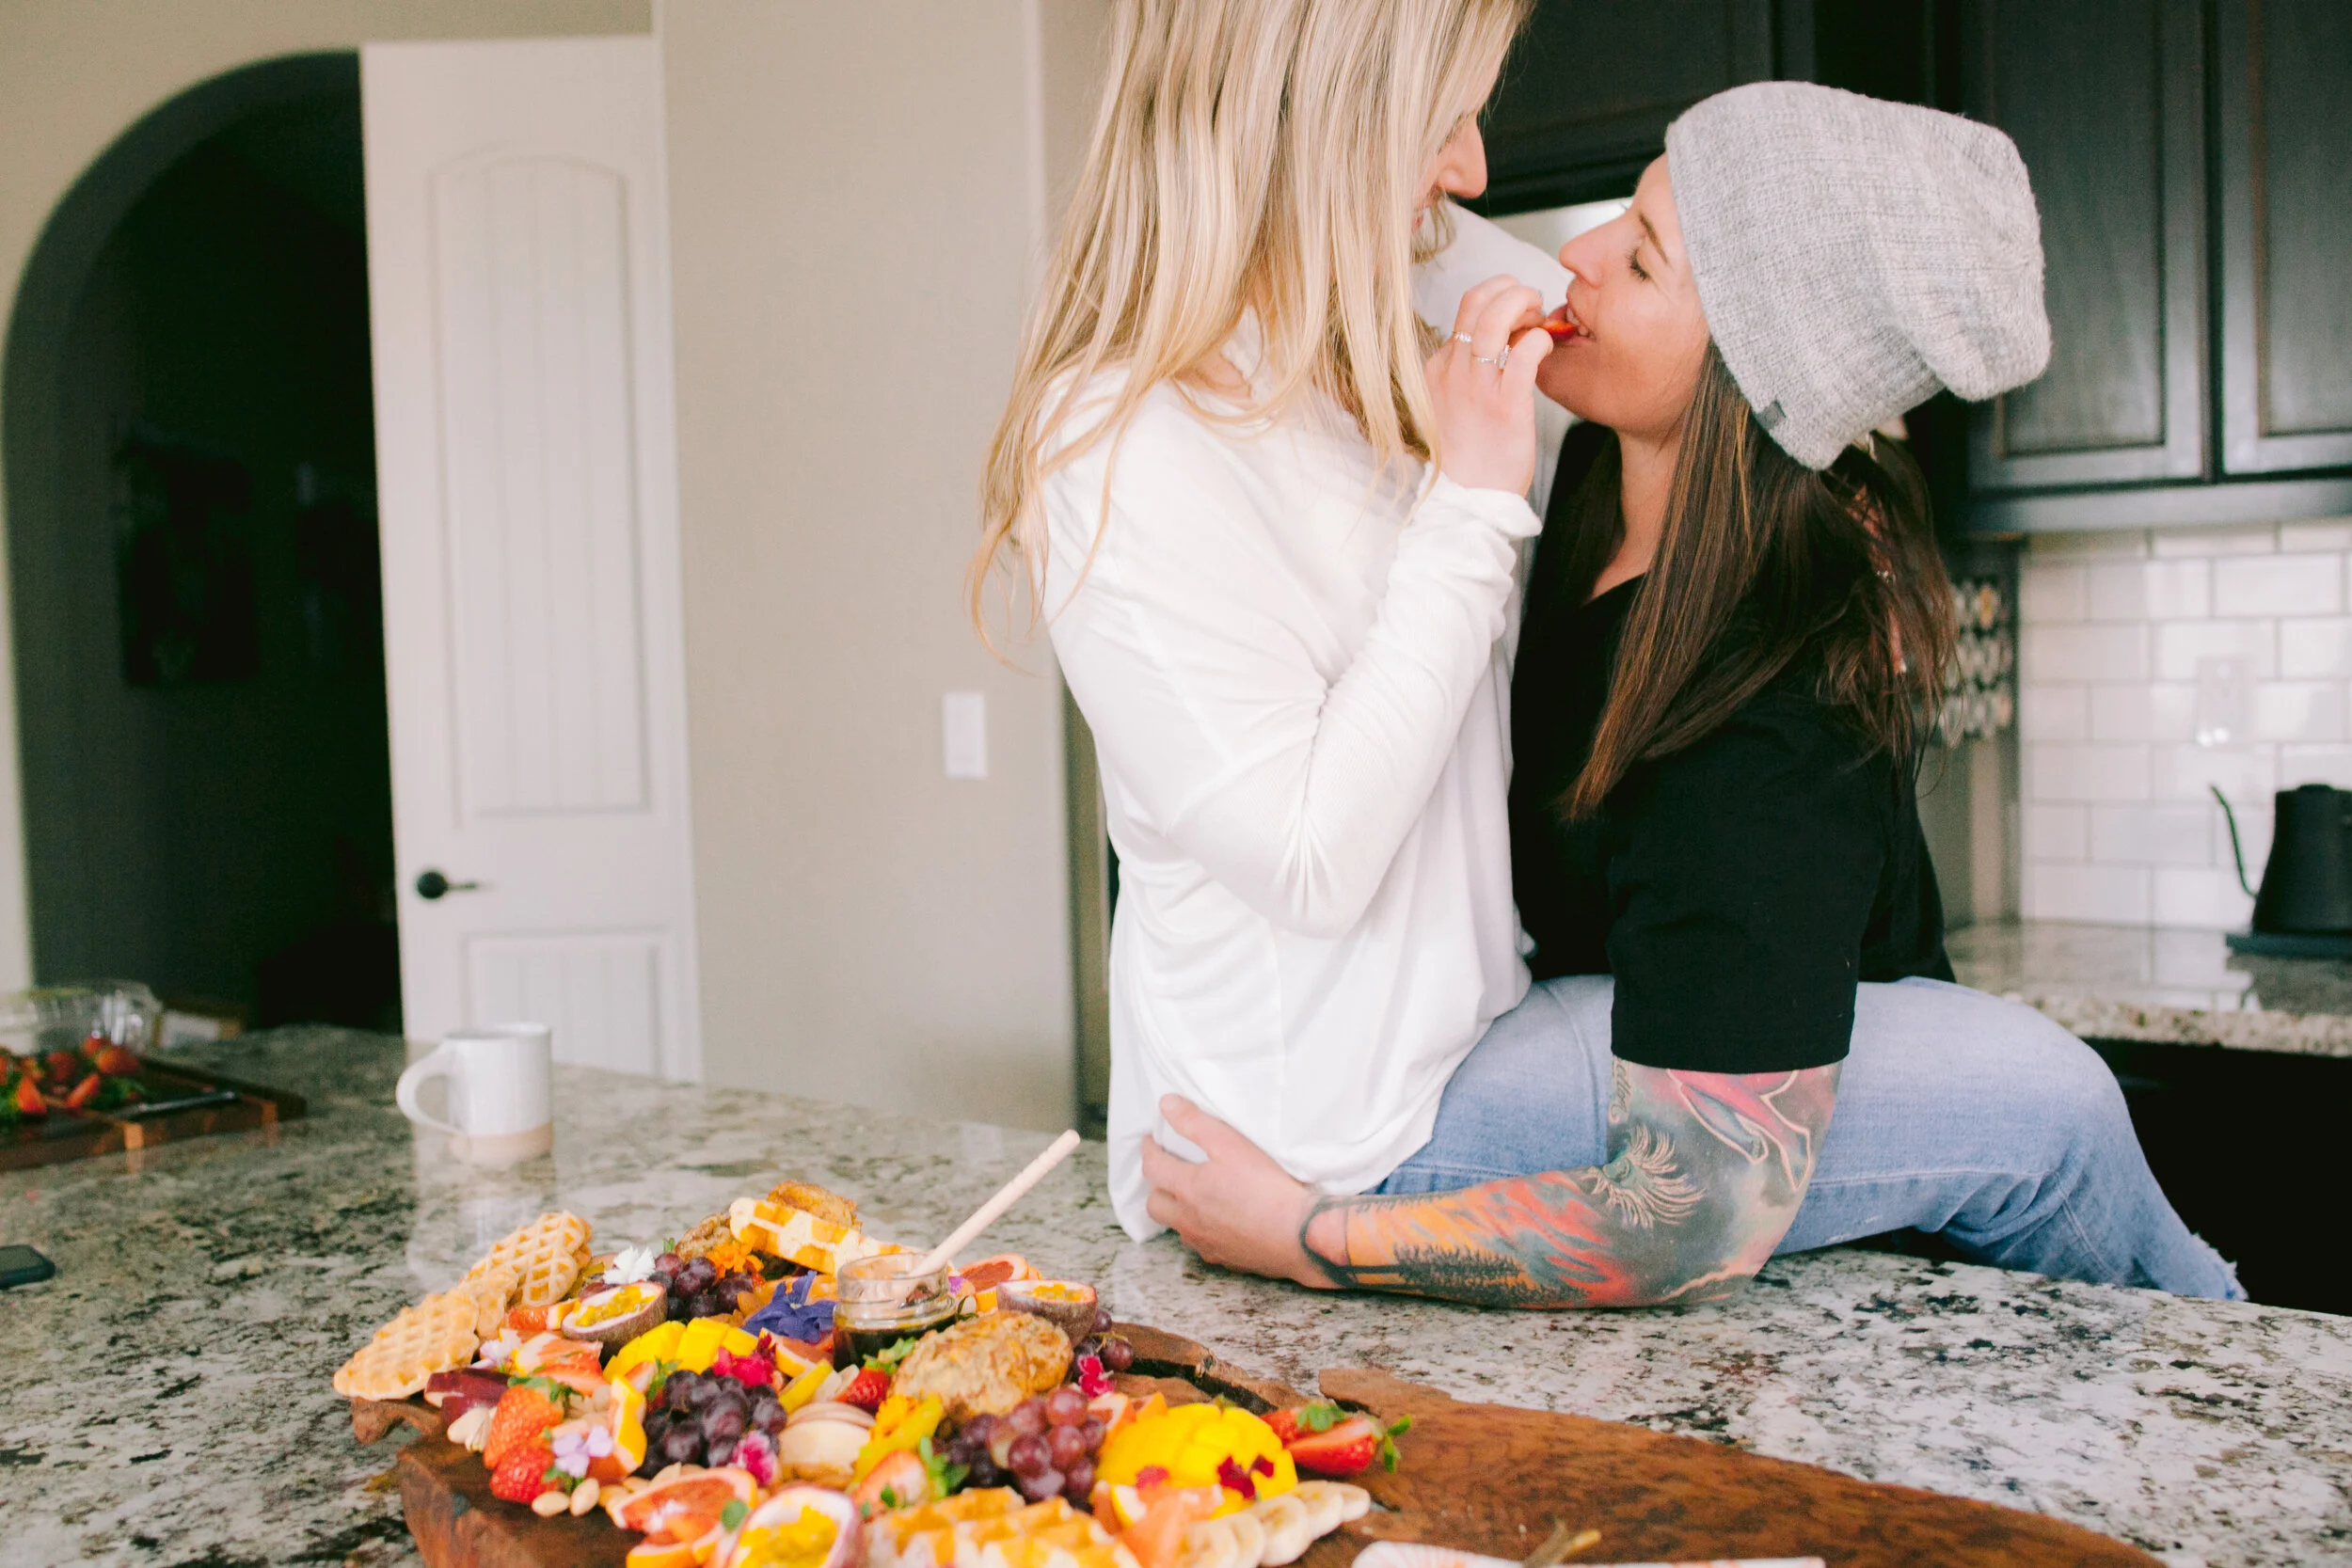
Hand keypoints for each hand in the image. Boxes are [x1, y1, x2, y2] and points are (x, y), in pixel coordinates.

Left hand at [1141, 1095, 1335, 1289]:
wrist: (1298, 1234)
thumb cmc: (1267, 1187)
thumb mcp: (1230, 1144)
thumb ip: (1195, 1123)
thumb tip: (1166, 1104)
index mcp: (1187, 1189)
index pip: (1153, 1167)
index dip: (1149, 1150)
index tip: (1150, 1140)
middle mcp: (1189, 1220)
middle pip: (1155, 1204)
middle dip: (1155, 1185)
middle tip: (1166, 1170)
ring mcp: (1205, 1243)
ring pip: (1177, 1227)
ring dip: (1175, 1210)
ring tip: (1189, 1196)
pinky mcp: (1225, 1259)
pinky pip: (1201, 1244)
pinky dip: (1199, 1230)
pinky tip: (1216, 1222)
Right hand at [1426, 274, 1553, 494]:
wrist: (1468, 500)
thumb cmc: (1469, 456)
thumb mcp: (1452, 404)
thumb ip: (1467, 372)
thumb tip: (1501, 342)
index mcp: (1438, 368)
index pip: (1466, 310)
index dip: (1497, 299)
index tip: (1517, 311)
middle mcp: (1453, 371)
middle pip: (1476, 301)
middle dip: (1510, 289)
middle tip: (1534, 303)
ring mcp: (1477, 387)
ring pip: (1495, 318)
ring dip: (1525, 304)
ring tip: (1542, 316)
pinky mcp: (1505, 406)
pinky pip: (1523, 353)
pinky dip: (1539, 340)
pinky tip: (1546, 348)